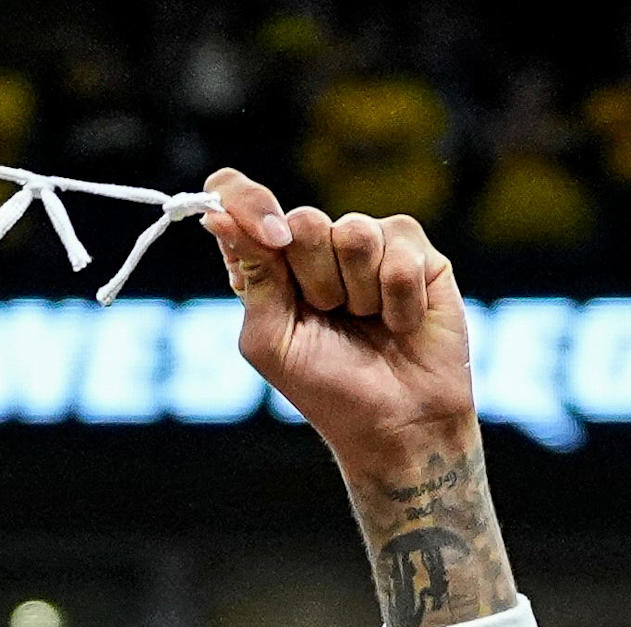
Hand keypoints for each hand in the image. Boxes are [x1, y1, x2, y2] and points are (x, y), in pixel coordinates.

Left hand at [203, 169, 470, 479]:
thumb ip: (252, 276)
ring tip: (370, 323)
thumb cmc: (330, 390)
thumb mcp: (271, 341)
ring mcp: (368, 241)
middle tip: (332, 318)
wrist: (397, 427)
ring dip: (360, 294)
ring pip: (355, 233)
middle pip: (304, 220)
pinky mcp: (415, 251)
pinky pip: (399, 253)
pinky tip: (401, 324)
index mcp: (269, 261)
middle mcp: (315, 243)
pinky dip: (398, 302)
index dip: (246, 203)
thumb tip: (216, 215)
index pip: (238, 194)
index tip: (270, 240)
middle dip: (316, 280)